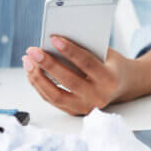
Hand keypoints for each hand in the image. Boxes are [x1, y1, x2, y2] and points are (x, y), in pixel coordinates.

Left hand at [22, 36, 137, 115]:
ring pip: (56, 95)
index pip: (86, 63)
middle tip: (33, 51)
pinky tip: (32, 71)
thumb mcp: (105, 52)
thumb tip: (54, 41)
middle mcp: (98, 97)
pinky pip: (52, 99)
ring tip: (27, 61)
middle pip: (68, 81)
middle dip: (48, 64)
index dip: (69, 50)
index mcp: (110, 79)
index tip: (53, 38)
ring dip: (38, 77)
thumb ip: (85, 48)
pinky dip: (39, 85)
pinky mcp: (75, 112)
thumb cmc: (110, 64)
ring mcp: (86, 107)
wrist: (122, 85)